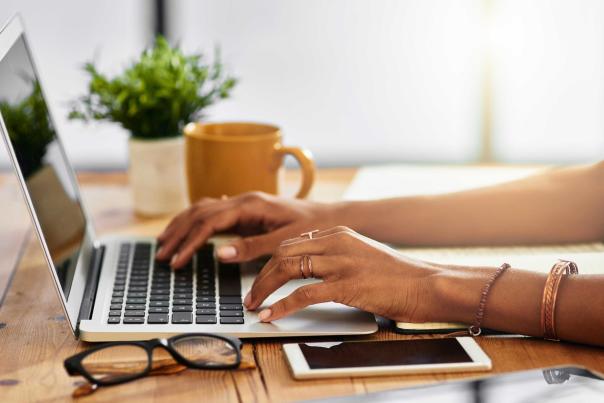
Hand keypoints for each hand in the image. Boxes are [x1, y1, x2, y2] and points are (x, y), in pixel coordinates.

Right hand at [156, 192, 339, 268]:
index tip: (177, 261)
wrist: (329, 217)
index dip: (189, 242)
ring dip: (182, 225)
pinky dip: (195, 221)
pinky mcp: (246, 211)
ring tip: (164, 243)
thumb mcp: (284, 241)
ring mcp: (243, 203)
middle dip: (178, 234)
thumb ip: (252, 247)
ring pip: (203, 209)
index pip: (209, 222)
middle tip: (161, 255)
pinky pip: (213, 212)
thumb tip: (219, 253)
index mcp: (250, 205)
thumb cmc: (311, 228)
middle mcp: (243, 200)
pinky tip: (187, 228)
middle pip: (199, 213)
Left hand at [245, 226, 444, 322]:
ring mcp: (341, 262)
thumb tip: (309, 271)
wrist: (426, 284)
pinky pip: (303, 294)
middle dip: (261, 275)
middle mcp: (336, 242)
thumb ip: (336, 256)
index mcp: (338, 233)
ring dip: (265, 288)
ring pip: (288, 268)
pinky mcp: (347, 284)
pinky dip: (282, 305)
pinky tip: (272, 314)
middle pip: (284, 252)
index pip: (292, 243)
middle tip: (251, 294)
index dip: (270, 261)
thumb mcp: (362, 255)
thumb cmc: (397, 275)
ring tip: (254, 304)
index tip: (260, 277)